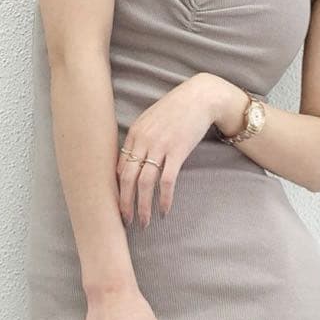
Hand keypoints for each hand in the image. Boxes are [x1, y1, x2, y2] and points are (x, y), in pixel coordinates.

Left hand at [117, 74, 216, 227]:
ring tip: (144, 222)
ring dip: (143, 207)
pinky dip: (164, 199)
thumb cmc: (177, 109)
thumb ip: (141, 139)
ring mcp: (160, 146)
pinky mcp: (178, 151)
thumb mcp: (152, 120)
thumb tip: (132, 162)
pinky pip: (167, 181)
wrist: (201, 97)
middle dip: (124, 203)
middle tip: (126, 221)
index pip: (120, 167)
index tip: (119, 204)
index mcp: (134, 133)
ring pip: (145, 183)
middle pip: (127, 178)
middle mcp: (143, 140)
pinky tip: (164, 211)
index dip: (118, 189)